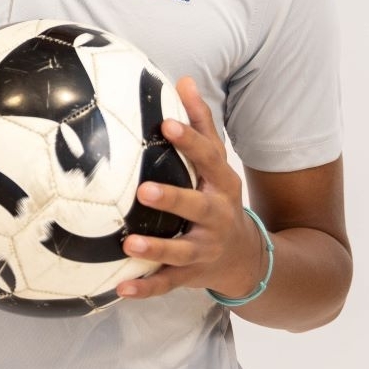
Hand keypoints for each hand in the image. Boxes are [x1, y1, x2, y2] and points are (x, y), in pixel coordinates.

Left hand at [116, 77, 265, 302]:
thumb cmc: (219, 197)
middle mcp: (216, 217)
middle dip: (173, 199)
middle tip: (142, 190)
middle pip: (197, 208)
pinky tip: (122, 289)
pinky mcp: (192, 276)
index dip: (189, 140)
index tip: (165, 124)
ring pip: (181, 252)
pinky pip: (167, 284)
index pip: (207, 158)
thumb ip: (201, 124)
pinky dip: (146, 288)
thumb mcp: (218, 162)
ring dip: (156, 250)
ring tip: (129, 244)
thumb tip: (185, 79)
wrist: (246, 258)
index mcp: (220, 184)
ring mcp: (204, 249)